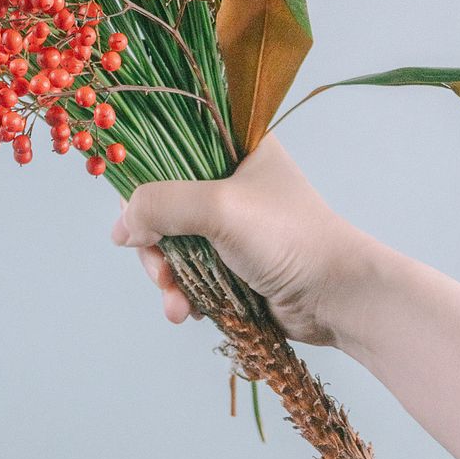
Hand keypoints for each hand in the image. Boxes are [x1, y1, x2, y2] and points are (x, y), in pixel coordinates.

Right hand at [111, 134, 366, 344]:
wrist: (338, 298)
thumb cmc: (288, 237)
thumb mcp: (220, 208)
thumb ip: (163, 205)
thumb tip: (120, 228)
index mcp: (234, 146)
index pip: (169, 149)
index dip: (145, 182)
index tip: (136, 217)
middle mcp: (230, 180)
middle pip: (164, 204)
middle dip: (155, 246)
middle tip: (160, 273)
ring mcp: (232, 224)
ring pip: (174, 244)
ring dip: (167, 277)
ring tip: (177, 305)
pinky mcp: (234, 263)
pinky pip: (191, 273)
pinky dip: (184, 293)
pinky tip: (188, 312)